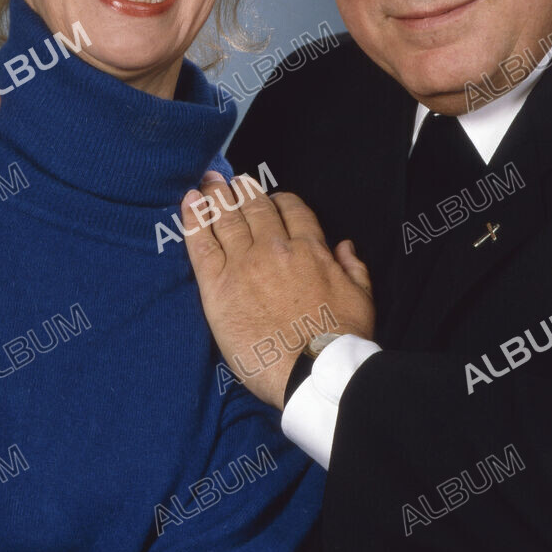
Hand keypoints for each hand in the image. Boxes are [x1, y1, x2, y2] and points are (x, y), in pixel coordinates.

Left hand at [182, 173, 374, 408]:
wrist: (312, 372)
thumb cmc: (340, 340)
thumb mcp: (362, 298)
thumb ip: (354, 267)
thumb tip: (345, 245)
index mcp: (310, 249)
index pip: (292, 209)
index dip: (279, 199)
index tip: (271, 197)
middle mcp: (275, 248)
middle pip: (255, 208)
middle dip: (243, 189)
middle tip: (232, 179)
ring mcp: (244, 265)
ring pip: (227, 219)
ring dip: (217, 195)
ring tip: (209, 181)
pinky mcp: (218, 287)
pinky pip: (201, 244)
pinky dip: (194, 218)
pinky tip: (189, 201)